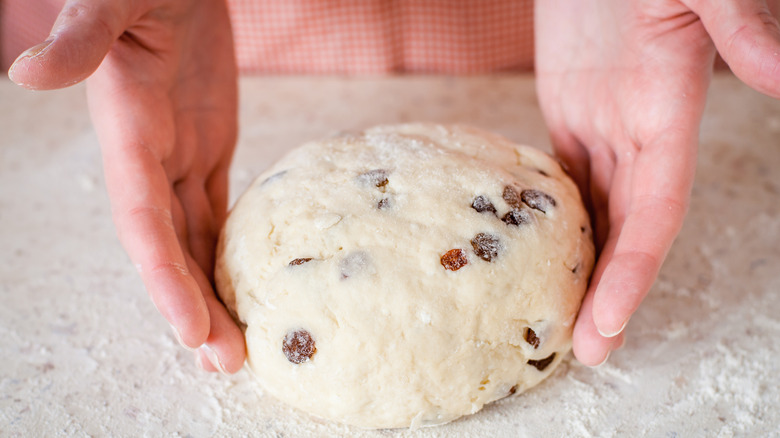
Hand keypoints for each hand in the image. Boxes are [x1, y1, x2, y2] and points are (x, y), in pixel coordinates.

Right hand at [9, 0, 244, 372]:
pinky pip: (215, 210)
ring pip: (194, 239)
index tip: (191, 330)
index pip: (142, 222)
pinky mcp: (207, 147)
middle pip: (169, 247)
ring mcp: (180, 155)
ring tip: (235, 347)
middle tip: (225, 363)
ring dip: (211, 293)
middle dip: (192, 306)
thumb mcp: (112, 2)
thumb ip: (82, 37)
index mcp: (130, 131)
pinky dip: (226, 253)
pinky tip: (242, 289)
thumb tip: (29, 74)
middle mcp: (150, 157)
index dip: (163, 278)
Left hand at [535, 0, 779, 364]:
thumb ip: (736, 25)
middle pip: (626, 229)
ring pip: (596, 211)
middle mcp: (637, 133)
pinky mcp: (570, 110)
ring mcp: (601, 124)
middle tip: (584, 350)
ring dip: (584, 264)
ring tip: (559, 318)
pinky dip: (558, 218)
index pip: (656, 213)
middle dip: (609, 291)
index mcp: (665, 114)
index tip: (608, 322)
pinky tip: (540, 251)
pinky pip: (564, 178)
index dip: (635, 270)